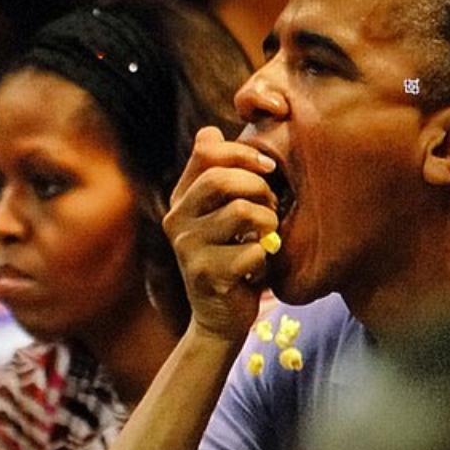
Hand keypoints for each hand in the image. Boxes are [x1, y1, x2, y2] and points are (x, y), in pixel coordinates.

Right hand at [163, 126, 279, 340]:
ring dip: (267, 222)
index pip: (206, 151)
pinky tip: (257, 268)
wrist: (220, 317)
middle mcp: (176, 219)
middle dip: (258, 187)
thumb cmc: (231, 255)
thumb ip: (220, 175)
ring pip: (242, 212)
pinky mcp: (206, 275)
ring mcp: (187, 248)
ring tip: (266, 236)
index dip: (243, 153)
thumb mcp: (222, 212)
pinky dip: (264, 258)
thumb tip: (211, 131)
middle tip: (272, 204)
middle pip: (221, 178)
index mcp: (181, 198)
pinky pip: (252, 250)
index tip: (268, 168)